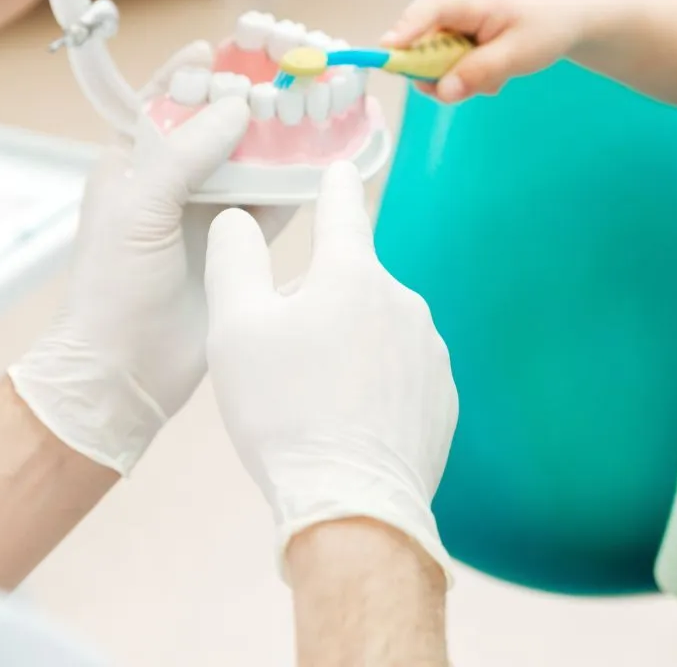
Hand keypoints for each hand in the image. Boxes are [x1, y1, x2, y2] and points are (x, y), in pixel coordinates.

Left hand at [8, 44, 293, 475]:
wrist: (126, 371)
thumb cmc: (113, 285)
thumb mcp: (138, 207)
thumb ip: (185, 152)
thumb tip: (236, 104)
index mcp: (134, 161)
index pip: (166, 99)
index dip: (197, 71)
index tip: (230, 48)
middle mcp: (174, 179)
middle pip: (218, 123)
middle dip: (253, 97)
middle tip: (291, 71)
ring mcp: (211, 209)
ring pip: (253, 158)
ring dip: (283, 134)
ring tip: (319, 103)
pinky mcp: (242, 240)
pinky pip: (277, 199)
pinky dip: (300, 179)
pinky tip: (328, 157)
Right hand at [204, 162, 458, 582]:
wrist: (353, 508)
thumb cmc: (286, 413)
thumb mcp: (236, 329)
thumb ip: (235, 259)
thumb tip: (239, 221)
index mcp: (352, 276)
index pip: (342, 210)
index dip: (334, 185)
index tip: (340, 168)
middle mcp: (402, 300)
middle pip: (349, 283)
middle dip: (318, 304)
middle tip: (283, 362)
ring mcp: (430, 349)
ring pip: (374, 329)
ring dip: (346, 347)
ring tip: (316, 402)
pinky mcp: (442, 394)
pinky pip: (399, 372)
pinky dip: (374, 385)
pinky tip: (350, 422)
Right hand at [381, 0, 591, 102]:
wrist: (573, 14)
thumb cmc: (548, 26)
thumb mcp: (516, 55)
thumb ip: (476, 73)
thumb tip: (442, 91)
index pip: (425, 11)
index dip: (403, 33)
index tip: (385, 54)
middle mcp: (455, 1)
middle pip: (421, 39)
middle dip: (437, 71)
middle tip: (460, 91)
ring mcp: (457, 13)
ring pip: (434, 53)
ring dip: (457, 74)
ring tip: (493, 79)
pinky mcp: (462, 26)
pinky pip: (448, 54)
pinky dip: (465, 70)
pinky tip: (493, 72)